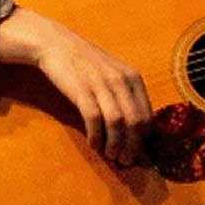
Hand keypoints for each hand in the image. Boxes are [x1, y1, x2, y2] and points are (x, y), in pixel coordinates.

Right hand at [0, 8, 152, 165]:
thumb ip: (126, 96)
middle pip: (135, 123)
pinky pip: (94, 118)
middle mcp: (121, 80)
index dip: (144, 140)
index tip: (136, 152)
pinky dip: (96, 136)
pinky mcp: (81, 89)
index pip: (147, 116)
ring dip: (115, 145)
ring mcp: (101, 84)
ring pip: (117, 123)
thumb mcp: (114, 73)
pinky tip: (93, 143)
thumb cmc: (86, 62)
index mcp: (133, 77)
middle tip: (125, 161)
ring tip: (110, 155)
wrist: (56, 43)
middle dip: (132, 147)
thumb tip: (135, 130)